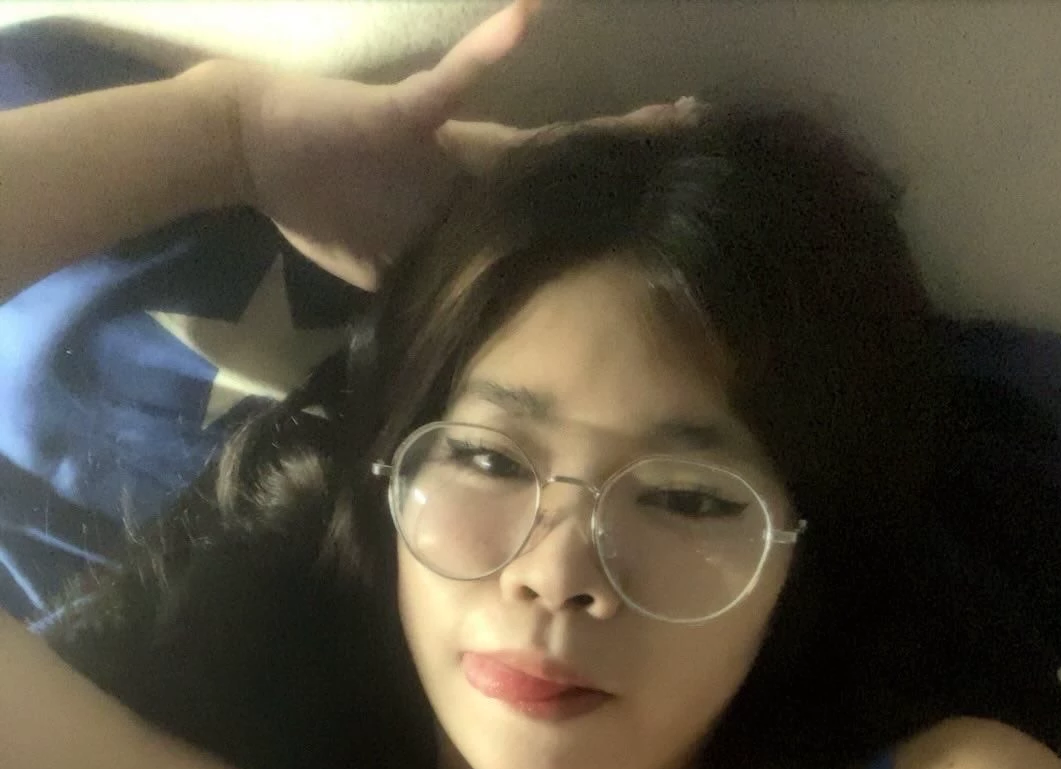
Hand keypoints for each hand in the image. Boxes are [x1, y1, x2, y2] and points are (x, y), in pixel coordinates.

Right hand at [220, 0, 700, 289]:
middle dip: (629, 168)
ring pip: (531, 138)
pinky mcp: (401, 116)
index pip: (547, 210)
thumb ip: (429, 284)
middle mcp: (469, 168)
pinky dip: (482, 57)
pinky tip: (526, 17)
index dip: (603, 212)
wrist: (254, 142)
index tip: (665, 215)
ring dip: (593, 131)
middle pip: (563, 171)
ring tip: (665, 117)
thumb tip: (465, 342)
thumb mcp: (383, 263)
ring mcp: (442, 140)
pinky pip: (444, 88)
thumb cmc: (320, 196)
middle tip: (704, 155)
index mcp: (466, 202)